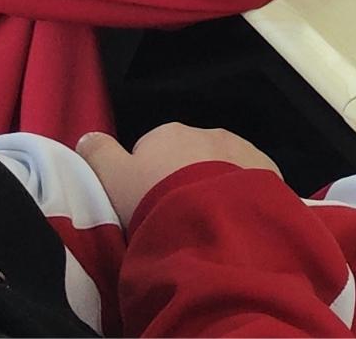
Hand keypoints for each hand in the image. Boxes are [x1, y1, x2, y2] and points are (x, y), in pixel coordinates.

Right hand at [77, 124, 279, 221]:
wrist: (212, 221)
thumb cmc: (153, 199)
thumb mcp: (111, 180)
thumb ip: (97, 155)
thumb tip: (87, 137)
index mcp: (167, 133)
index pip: (150, 152)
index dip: (146, 182)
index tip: (146, 207)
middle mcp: (207, 133)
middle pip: (188, 159)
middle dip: (183, 182)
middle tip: (175, 218)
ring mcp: (241, 150)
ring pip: (221, 169)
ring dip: (214, 188)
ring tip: (206, 223)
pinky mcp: (268, 172)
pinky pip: (250, 183)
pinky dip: (241, 198)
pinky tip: (232, 221)